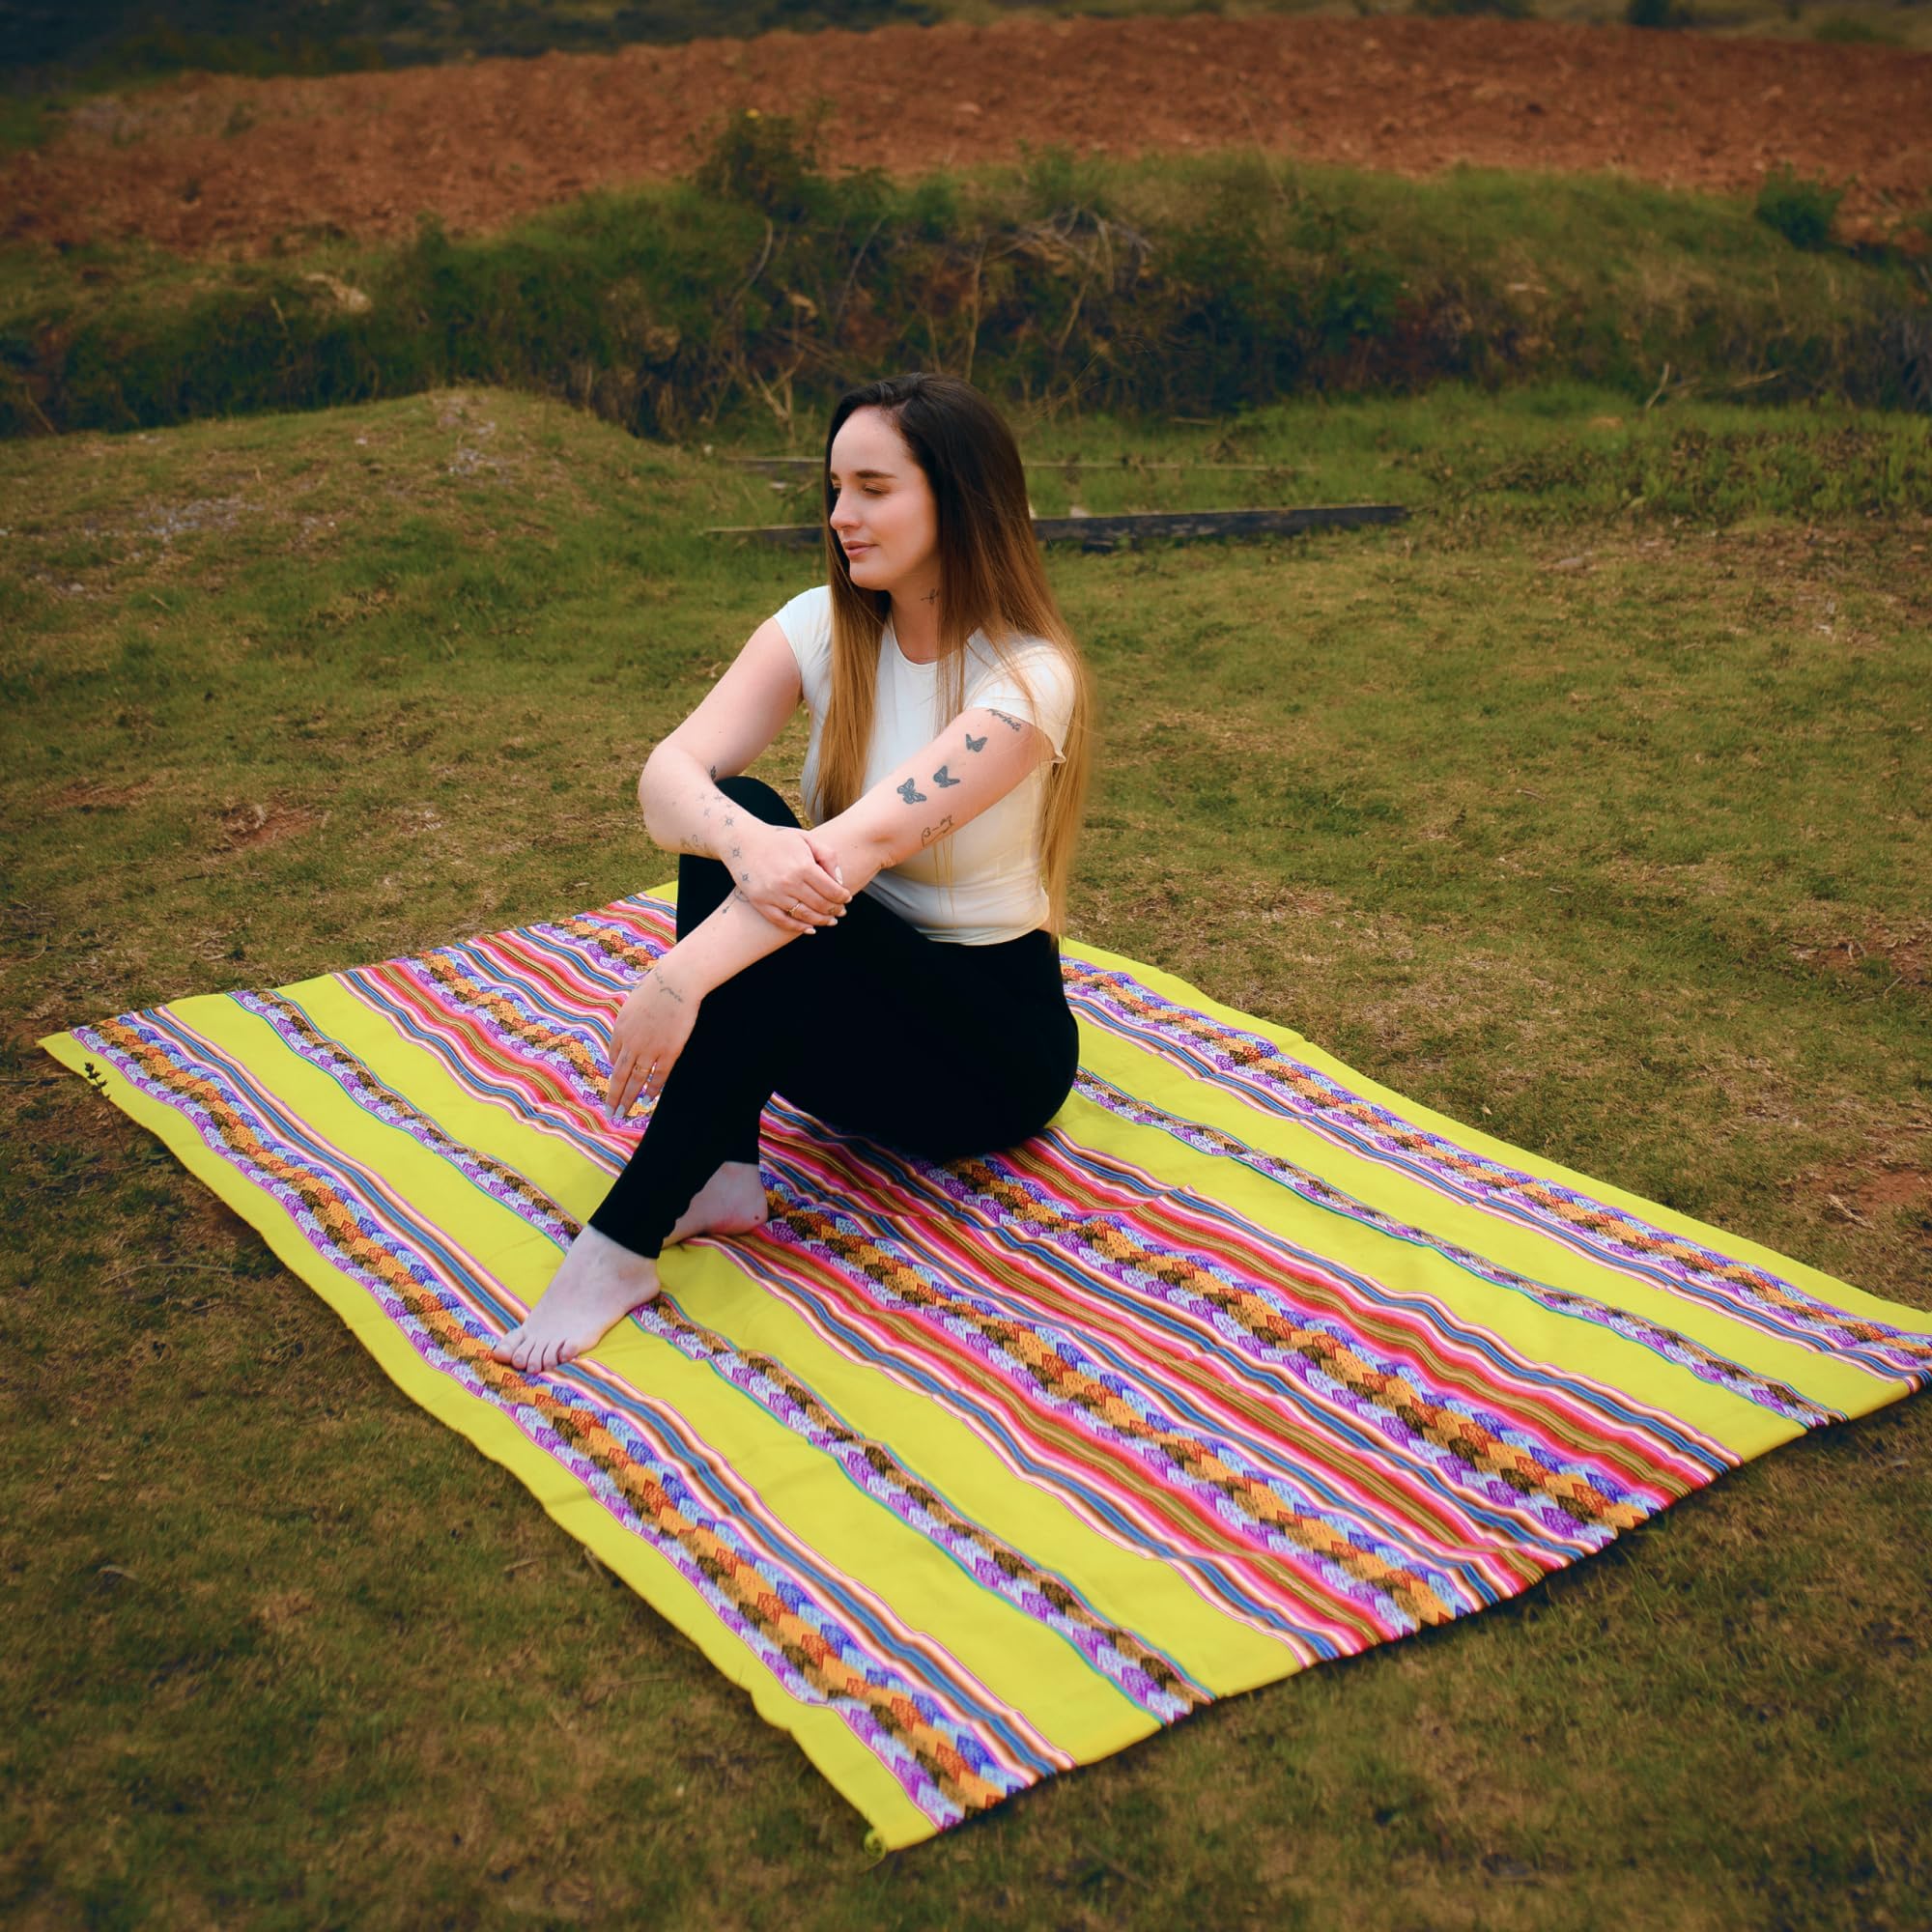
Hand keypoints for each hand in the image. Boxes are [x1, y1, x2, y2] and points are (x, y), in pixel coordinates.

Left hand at [605, 955, 698, 1120]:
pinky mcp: (669, 1051)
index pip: (614, 1057)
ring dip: (629, 1099)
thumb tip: (628, 1035)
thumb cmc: (657, 988)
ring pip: (636, 1080)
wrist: (676, 982)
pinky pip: (658, 1076)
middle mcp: (631, 1043)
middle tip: (611, 1115)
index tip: (618, 1083)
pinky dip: (652, 1090)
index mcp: (620, 1029)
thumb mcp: (633, 1003)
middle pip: (620, 1076)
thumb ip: (629, 1021)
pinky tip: (648, 1101)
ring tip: (624, 1114)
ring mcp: (649, 1048)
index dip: (616, 1072)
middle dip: (614, 1097)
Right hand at [731, 820, 851, 935]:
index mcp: (803, 866)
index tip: (847, 898)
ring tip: (830, 921)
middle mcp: (789, 882)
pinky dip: (798, 928)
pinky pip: (783, 921)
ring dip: (821, 921)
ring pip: (805, 916)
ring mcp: (773, 894)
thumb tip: (839, 881)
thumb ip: (828, 856)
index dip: (842, 897)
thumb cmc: (779, 840)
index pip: (831, 890)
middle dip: (835, 910)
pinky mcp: (760, 902)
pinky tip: (810, 929)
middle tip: (841, 911)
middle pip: (820, 905)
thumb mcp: (807, 839)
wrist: (742, 841)